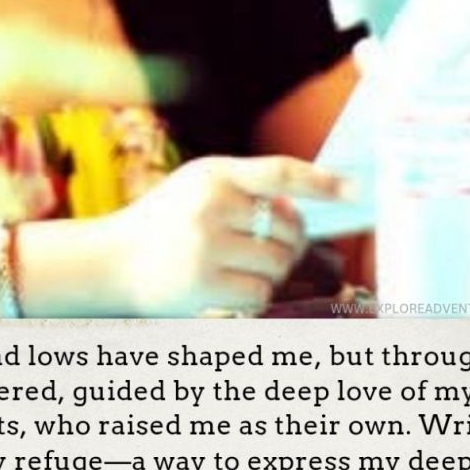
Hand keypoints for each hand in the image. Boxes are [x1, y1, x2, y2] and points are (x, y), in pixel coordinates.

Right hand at [109, 154, 353, 316]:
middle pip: (289, 230)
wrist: (111, 261)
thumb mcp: (199, 187)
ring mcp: (207, 245)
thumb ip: (245, 189)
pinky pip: (260, 295)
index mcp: (214, 173)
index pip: (281, 173)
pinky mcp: (204, 284)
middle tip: (266, 248)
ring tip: (238, 267)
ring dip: (270, 273)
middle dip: (288, 244)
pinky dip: (255, 297)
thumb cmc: (165, 222)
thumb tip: (305, 207)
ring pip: (278, 265)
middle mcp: (211, 204)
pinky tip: (229, 289)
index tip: (357, 189)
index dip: (324, 181)